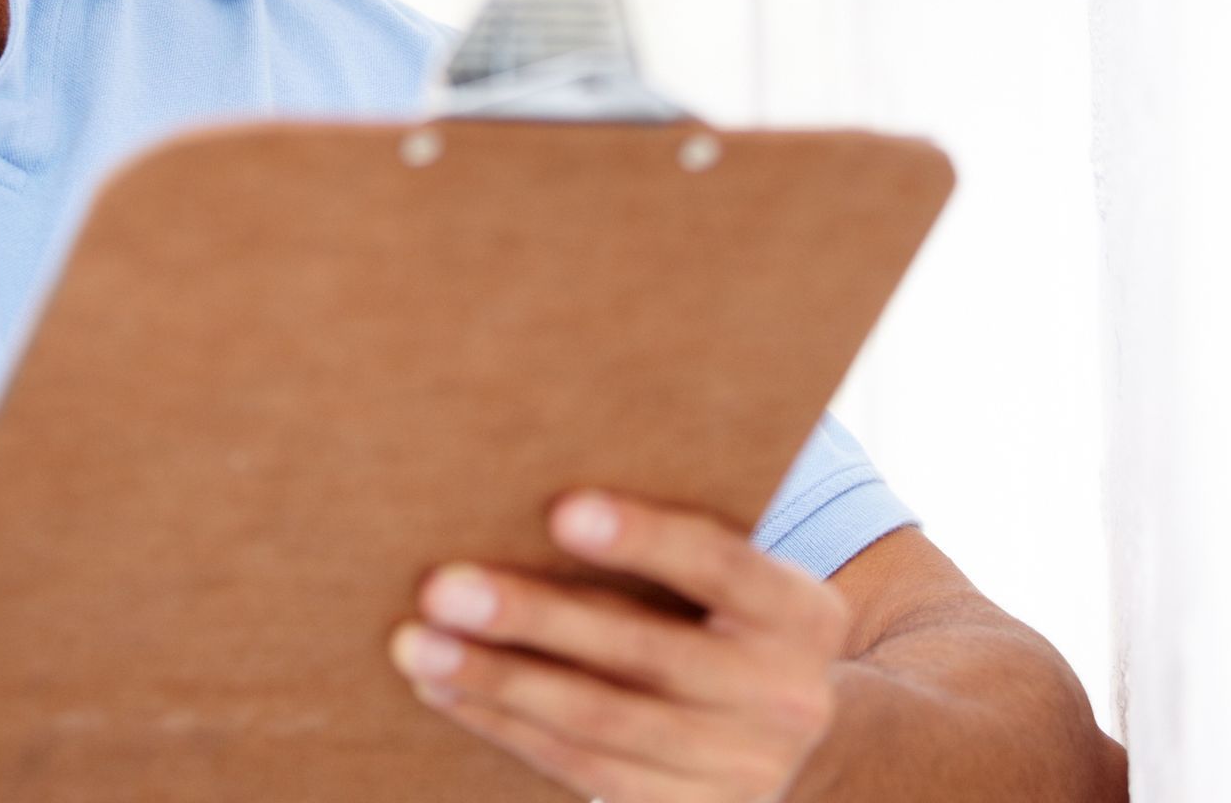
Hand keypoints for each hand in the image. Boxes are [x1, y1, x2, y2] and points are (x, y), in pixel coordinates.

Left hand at [387, 489, 847, 800]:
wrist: (813, 750)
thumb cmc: (740, 620)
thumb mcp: (750, 578)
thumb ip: (681, 533)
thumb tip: (547, 460)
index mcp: (799, 614)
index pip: (720, 563)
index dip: (643, 536)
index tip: (561, 509)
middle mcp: (780, 697)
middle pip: (643, 655)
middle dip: (534, 620)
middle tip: (443, 588)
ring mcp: (737, 770)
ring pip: (599, 723)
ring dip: (497, 682)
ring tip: (417, 643)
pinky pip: (582, 769)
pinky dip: (505, 726)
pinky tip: (446, 689)